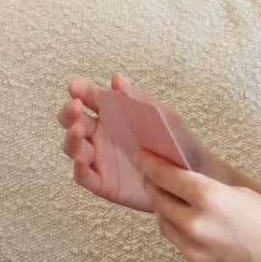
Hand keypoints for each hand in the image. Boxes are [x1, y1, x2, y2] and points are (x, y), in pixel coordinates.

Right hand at [58, 73, 222, 212]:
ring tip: (79, 132)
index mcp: (112, 115)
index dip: (80, 91)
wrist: (191, 177)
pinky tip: (82, 161)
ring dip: (71, 138)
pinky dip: (78, 169)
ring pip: (73, 147)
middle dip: (69, 113)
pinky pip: (83, 176)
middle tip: (76, 108)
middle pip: (73, 121)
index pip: (89, 99)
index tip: (76, 86)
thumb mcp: (161, 117)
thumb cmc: (176, 142)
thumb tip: (116, 78)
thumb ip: (137, 99)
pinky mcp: (103, 183)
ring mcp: (100, 159)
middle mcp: (101, 135)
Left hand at [134, 150, 260, 261]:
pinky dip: (186, 237)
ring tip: (175, 203)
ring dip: (167, 213)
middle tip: (153, 177)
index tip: (140, 156)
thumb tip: (185, 187)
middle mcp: (196, 227)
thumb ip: (209, 192)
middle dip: (154, 187)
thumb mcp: (243, 196)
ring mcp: (195, 253)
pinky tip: (202, 233)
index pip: (166, 176)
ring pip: (166, 226)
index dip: (150, 164)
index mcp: (209, 199)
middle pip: (159, 201)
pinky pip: (183, 248)